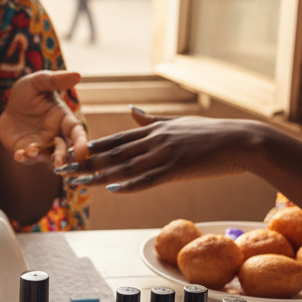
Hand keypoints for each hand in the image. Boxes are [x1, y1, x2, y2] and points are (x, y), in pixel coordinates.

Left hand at [0, 70, 86, 162]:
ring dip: (42, 157)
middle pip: (65, 150)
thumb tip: (77, 75)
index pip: (76, 132)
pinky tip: (19, 154)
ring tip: (33, 151)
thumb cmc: (28, 92)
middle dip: (64, 157)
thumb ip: (56, 80)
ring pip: (46, 157)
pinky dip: (24, 158)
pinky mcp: (24, 150)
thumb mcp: (39, 82)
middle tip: (60, 163)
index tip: (83, 151)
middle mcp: (55, 135)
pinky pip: (27, 158)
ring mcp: (40, 145)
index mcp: (64, 119)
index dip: (81, 142)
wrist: (6, 105)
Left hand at [55, 109, 261, 190]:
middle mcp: (153, 140)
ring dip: (99, 176)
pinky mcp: (179, 168)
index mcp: (152, 131)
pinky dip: (131, 184)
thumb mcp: (177, 122)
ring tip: (76, 183)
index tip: (67, 152)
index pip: (113, 140)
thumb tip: (130, 111)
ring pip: (125, 167)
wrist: (241, 141)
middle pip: (112, 154)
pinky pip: (150, 178)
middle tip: (59, 169)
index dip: (88, 147)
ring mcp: (165, 154)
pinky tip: (113, 189)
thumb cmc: (211, 134)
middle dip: (84, 162)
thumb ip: (150, 120)